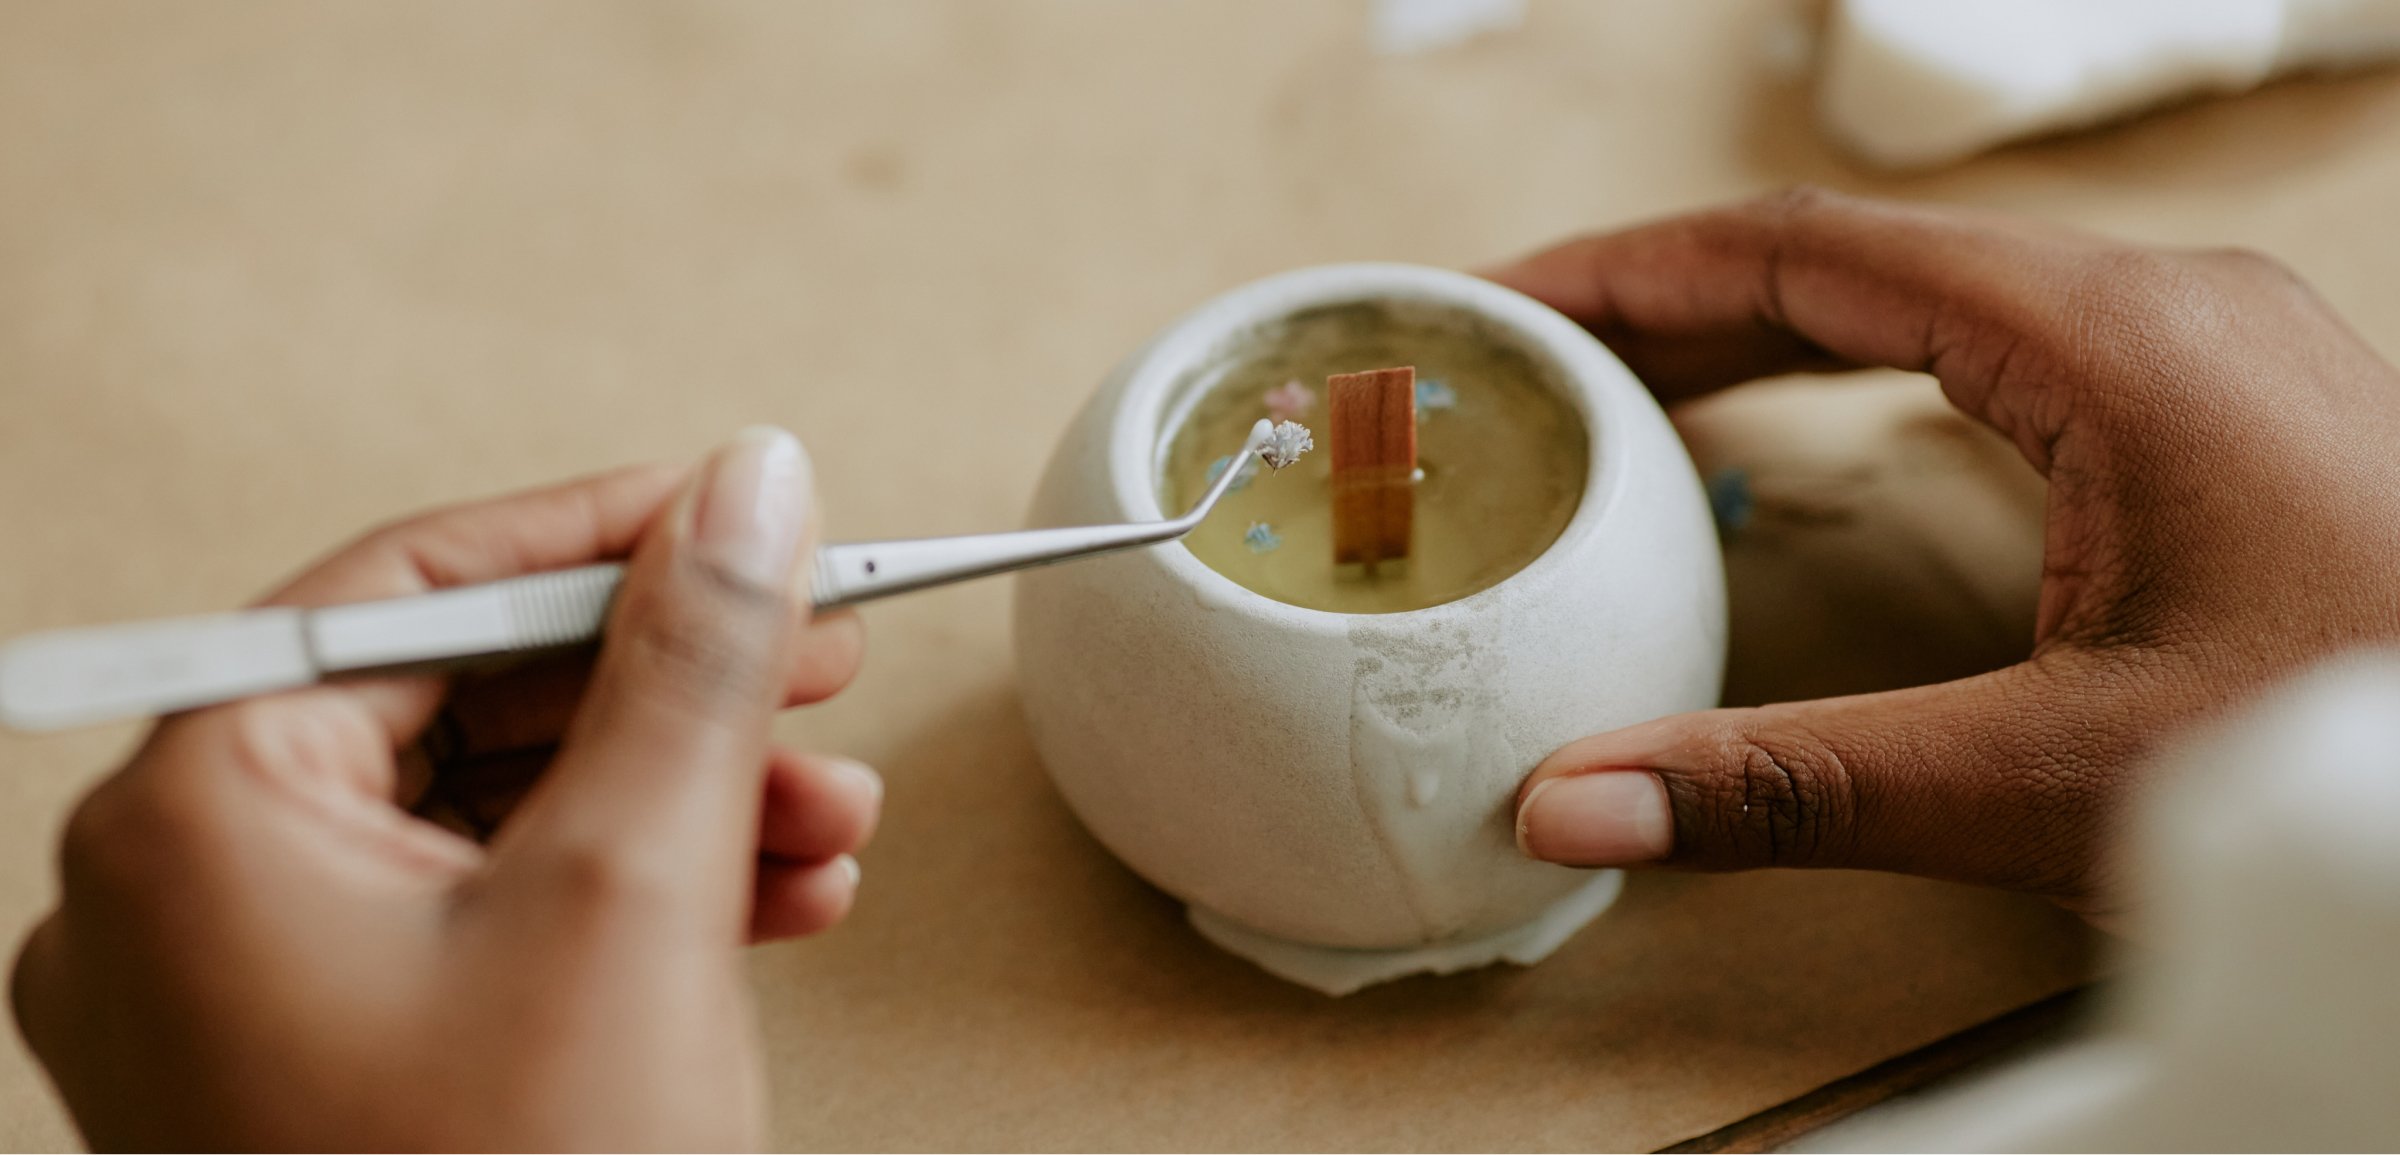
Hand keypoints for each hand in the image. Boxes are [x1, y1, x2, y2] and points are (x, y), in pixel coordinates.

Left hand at [10, 428, 878, 1148]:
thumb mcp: (634, 892)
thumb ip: (691, 662)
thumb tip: (749, 488)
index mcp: (193, 822)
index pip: (413, 590)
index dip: (607, 538)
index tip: (746, 515)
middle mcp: (186, 896)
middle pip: (462, 703)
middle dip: (673, 694)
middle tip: (814, 655)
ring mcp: (249, 993)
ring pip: (493, 818)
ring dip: (681, 802)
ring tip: (826, 815)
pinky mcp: (329, 1063)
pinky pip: (488, 922)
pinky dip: (634, 898)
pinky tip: (772, 894)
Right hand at [1495, 190, 2399, 916]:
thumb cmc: (2359, 741)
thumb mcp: (2053, 779)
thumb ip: (1795, 784)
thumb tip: (1575, 805)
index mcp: (2107, 339)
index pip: (1802, 253)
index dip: (1628, 273)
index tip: (1503, 304)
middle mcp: (2158, 307)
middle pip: (1854, 258)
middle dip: (1675, 302)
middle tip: (1531, 362)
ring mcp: (2206, 350)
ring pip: (1932, 296)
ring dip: (1772, 333)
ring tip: (1632, 391)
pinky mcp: (2229, 411)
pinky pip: (2004, 344)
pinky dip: (1873, 369)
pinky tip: (1821, 421)